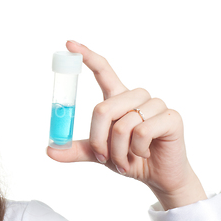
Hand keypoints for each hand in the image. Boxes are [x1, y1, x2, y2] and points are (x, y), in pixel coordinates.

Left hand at [47, 40, 206, 209]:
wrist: (158, 176)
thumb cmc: (128, 158)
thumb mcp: (98, 153)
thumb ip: (76, 149)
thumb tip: (49, 150)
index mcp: (118, 98)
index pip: (103, 70)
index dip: (87, 56)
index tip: (69, 43)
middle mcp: (136, 96)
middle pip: (103, 109)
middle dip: (98, 140)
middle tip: (104, 158)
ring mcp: (156, 104)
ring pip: (122, 125)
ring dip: (118, 150)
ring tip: (126, 159)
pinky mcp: (171, 117)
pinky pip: (142, 132)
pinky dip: (137, 150)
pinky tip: (145, 154)